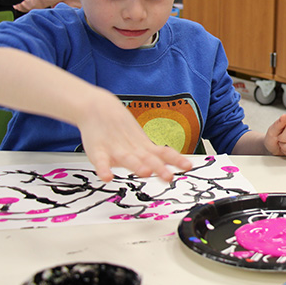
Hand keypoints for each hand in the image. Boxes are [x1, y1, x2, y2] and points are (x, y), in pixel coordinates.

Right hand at [78, 89, 192, 181]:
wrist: (97, 107)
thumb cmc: (119, 128)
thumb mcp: (139, 141)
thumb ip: (154, 154)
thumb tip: (173, 163)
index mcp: (143, 148)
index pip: (163, 154)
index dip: (176, 160)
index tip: (188, 166)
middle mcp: (132, 149)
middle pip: (148, 158)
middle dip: (159, 168)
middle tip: (169, 177)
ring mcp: (115, 149)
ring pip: (127, 159)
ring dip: (137, 166)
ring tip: (145, 173)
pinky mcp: (97, 150)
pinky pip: (100, 161)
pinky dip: (103, 169)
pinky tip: (106, 177)